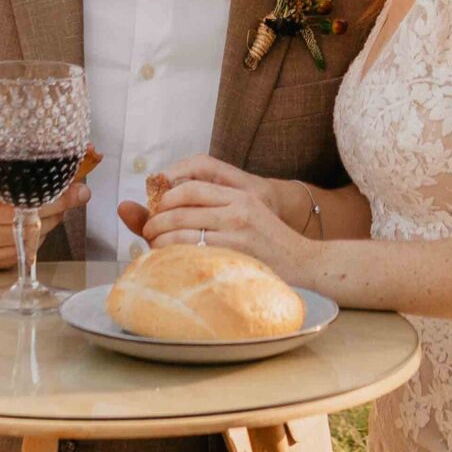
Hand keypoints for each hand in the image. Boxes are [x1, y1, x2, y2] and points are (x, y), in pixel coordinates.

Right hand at [0, 165, 89, 269]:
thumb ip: (22, 173)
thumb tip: (73, 176)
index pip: (14, 187)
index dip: (47, 188)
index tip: (73, 185)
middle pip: (22, 213)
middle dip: (56, 206)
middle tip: (76, 197)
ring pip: (24, 235)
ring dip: (49, 224)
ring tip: (56, 213)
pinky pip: (21, 252)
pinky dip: (36, 241)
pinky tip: (38, 230)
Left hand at [139, 175, 319, 288]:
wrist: (305, 263)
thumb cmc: (268, 244)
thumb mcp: (245, 215)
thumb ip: (210, 209)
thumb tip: (169, 209)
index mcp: (238, 195)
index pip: (190, 188)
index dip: (164, 198)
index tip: (154, 210)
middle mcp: (238, 209)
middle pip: (181, 210)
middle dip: (155, 222)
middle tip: (147, 232)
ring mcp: (238, 233)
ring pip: (183, 234)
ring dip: (160, 242)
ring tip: (154, 248)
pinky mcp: (236, 256)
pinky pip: (195, 255)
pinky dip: (176, 258)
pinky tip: (171, 263)